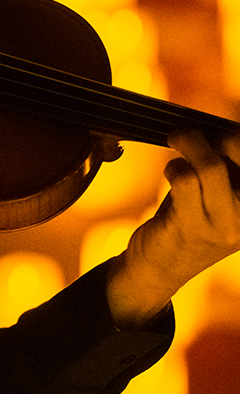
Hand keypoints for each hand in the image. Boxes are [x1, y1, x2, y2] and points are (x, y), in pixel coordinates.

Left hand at [106, 128, 239, 328]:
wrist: (161, 267)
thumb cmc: (192, 218)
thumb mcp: (220, 192)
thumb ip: (227, 164)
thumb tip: (220, 126)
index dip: (236, 133)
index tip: (222, 134)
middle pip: (238, 147)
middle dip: (216, 134)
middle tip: (192, 136)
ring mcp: (227, 224)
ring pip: (211, 165)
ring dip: (187, 144)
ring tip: (177, 144)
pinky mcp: (194, 227)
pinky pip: (184, 180)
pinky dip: (174, 167)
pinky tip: (173, 173)